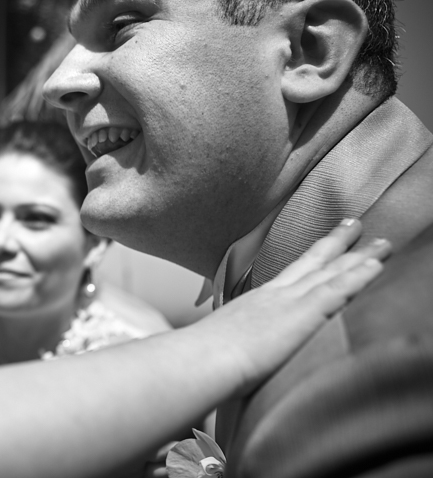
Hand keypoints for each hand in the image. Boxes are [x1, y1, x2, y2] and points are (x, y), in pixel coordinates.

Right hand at [192, 218, 387, 393]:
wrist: (202, 360)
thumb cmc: (204, 360)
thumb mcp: (220, 343)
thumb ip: (233, 342)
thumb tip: (230, 351)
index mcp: (256, 303)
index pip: (290, 275)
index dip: (309, 259)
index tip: (322, 244)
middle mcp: (274, 295)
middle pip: (311, 262)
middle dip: (335, 243)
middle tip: (354, 224)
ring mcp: (289, 302)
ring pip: (331, 272)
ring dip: (359, 256)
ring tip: (382, 242)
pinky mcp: (303, 314)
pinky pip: (338, 290)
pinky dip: (359, 276)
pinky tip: (376, 266)